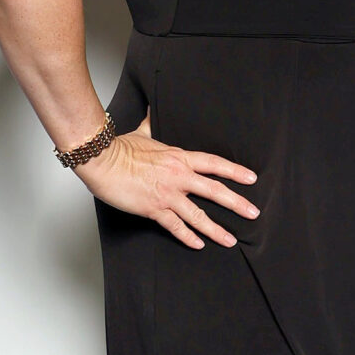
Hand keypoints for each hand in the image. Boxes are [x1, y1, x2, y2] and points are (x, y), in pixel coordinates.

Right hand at [77, 114, 258, 247]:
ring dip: (216, 229)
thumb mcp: (142, 132)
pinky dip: (188, 237)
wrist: (101, 160)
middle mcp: (178, 176)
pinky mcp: (153, 209)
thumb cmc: (119, 147)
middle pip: (215, 190)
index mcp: (179, 157)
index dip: (235, 171)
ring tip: (230, 240)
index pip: (214, 164)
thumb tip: (153, 110)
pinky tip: (198, 245)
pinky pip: (175, 226)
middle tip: (253, 213)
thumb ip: (152, 124)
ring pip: (198, 215)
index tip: (251, 178)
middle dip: (237, 203)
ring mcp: (167, 194)